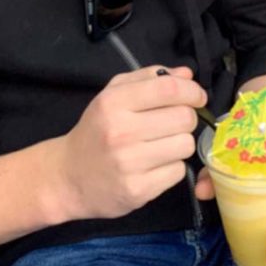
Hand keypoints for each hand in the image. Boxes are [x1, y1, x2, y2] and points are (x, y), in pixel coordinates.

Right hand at [55, 65, 207, 221]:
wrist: (68, 177)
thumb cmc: (96, 130)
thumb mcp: (113, 94)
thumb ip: (149, 78)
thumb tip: (186, 75)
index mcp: (114, 102)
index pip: (169, 89)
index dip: (192, 91)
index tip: (197, 97)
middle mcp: (121, 131)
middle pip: (184, 117)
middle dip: (187, 118)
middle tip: (174, 123)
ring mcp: (129, 163)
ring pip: (185, 145)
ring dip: (180, 143)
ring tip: (162, 145)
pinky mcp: (138, 190)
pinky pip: (177, 172)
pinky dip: (172, 168)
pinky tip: (154, 165)